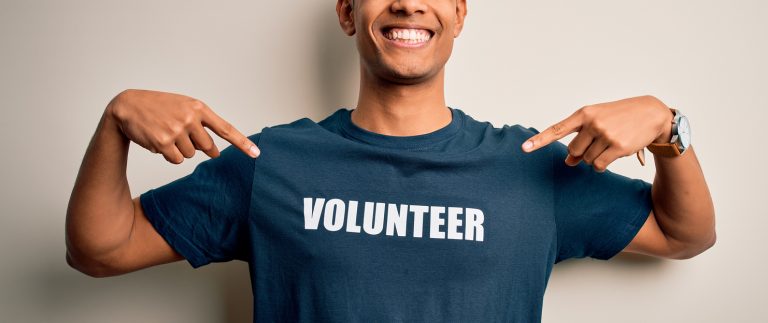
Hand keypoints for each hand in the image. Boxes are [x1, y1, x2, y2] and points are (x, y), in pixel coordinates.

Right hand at [107, 89, 259, 163]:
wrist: (128, 106)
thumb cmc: (160, 107)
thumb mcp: (183, 109)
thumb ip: (202, 127)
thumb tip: (213, 152)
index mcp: (198, 108)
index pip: (225, 129)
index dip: (242, 143)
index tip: (256, 153)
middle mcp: (190, 118)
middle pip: (207, 147)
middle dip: (198, 146)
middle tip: (181, 134)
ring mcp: (177, 130)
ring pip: (190, 155)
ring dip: (179, 149)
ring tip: (165, 133)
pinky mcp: (163, 142)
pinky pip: (176, 160)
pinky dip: (169, 155)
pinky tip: (158, 141)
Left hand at [521, 95, 673, 171]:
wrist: (652, 114)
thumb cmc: (620, 118)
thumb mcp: (597, 123)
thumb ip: (579, 139)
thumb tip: (567, 162)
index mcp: (584, 114)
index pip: (557, 129)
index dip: (540, 140)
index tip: (524, 148)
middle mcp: (592, 123)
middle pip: (573, 151)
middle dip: (582, 152)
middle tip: (598, 142)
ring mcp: (605, 135)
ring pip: (586, 160)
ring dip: (594, 158)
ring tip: (610, 143)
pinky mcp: (617, 147)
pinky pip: (599, 165)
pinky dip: (602, 165)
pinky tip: (613, 153)